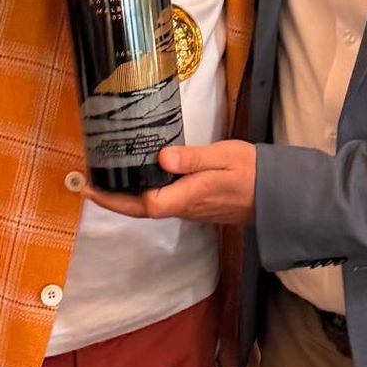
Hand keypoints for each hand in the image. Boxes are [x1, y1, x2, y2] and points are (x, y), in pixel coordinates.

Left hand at [85, 141, 256, 225]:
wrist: (278, 193)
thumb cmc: (253, 172)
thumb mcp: (223, 157)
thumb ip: (192, 159)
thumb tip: (161, 158)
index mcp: (188, 197)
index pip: (144, 204)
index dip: (115, 199)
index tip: (92, 187)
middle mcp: (185, 208)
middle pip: (141, 210)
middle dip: (113, 200)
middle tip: (87, 185)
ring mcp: (191, 209)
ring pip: (152, 206)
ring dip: (127, 197)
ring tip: (108, 179)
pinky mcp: (196, 205)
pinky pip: (164, 202)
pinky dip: (145, 193)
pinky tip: (140, 178)